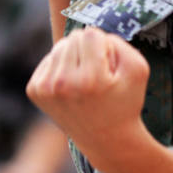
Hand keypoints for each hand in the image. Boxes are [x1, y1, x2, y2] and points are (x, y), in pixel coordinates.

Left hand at [27, 28, 172, 172]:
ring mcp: (45, 89)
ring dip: (74, 57)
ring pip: (59, 47)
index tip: (109, 67)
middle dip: (88, 51)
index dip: (105, 46)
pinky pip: (48, 59)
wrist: (106, 139)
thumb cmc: (125, 102)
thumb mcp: (138, 69)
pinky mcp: (34, 91)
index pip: (91, 34)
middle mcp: (63, 84)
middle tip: (98, 77)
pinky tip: (71, 86)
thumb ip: (119, 42)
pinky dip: (61, 67)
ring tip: (85, 81)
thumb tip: (90, 34)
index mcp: (90, 79)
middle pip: (73, 38)